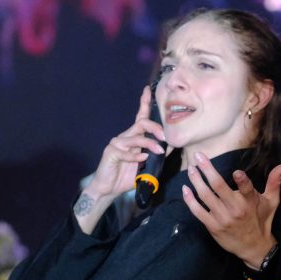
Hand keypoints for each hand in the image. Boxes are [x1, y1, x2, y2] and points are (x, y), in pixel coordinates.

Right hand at [84, 86, 165, 202]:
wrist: (108, 189)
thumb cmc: (127, 176)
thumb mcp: (145, 165)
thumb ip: (155, 155)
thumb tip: (171, 146)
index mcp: (133, 138)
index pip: (140, 118)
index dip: (144, 103)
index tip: (148, 90)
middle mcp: (125, 137)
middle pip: (140, 123)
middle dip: (155, 127)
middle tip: (165, 135)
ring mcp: (117, 144)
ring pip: (136, 137)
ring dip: (149, 143)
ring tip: (159, 151)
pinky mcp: (111, 152)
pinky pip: (126, 152)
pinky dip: (136, 156)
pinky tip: (142, 159)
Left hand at [181, 151, 280, 267]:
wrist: (254, 247)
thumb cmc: (262, 221)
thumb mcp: (271, 202)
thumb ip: (274, 182)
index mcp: (250, 202)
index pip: (247, 189)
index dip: (242, 181)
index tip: (237, 172)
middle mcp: (236, 210)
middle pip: (218, 187)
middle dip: (207, 170)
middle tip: (198, 156)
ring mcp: (222, 218)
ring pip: (205, 196)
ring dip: (196, 181)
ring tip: (191, 169)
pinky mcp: (213, 226)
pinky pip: (198, 211)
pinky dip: (189, 200)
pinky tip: (185, 189)